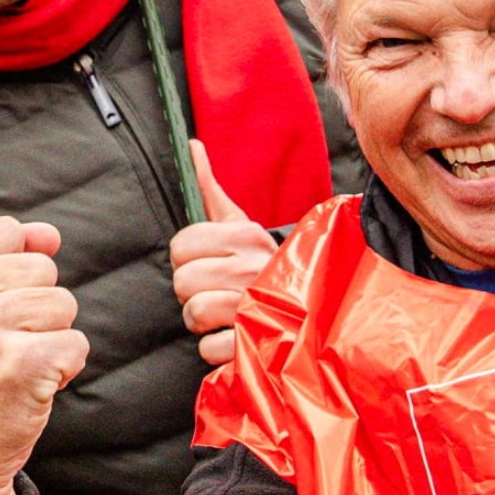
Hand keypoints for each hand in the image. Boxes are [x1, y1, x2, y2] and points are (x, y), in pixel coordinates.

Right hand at [0, 217, 88, 494]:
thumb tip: (49, 233)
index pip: (7, 232)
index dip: (8, 276)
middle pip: (41, 268)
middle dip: (32, 308)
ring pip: (64, 303)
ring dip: (48, 338)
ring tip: (6, 368)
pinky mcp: (22, 364)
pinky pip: (77, 343)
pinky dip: (63, 369)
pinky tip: (25, 390)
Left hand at [170, 140, 274, 366]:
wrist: (314, 306)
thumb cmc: (262, 263)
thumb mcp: (239, 222)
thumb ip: (209, 188)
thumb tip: (191, 145)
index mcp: (243, 235)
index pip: (180, 245)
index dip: (186, 258)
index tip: (205, 263)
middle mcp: (250, 267)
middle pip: (182, 281)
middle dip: (191, 291)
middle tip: (215, 291)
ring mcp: (256, 306)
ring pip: (193, 313)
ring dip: (203, 322)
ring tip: (226, 315)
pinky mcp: (258, 342)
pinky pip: (209, 348)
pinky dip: (218, 349)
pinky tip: (236, 337)